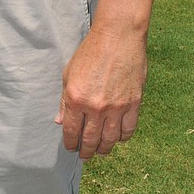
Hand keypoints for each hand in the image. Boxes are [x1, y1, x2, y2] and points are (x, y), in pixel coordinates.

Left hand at [56, 25, 146, 158]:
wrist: (118, 36)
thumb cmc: (91, 52)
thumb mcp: (69, 74)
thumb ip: (64, 101)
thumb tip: (59, 122)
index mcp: (75, 99)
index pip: (71, 131)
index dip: (70, 143)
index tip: (71, 148)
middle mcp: (95, 107)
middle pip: (90, 139)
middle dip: (86, 151)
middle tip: (85, 156)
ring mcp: (116, 107)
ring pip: (110, 139)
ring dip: (104, 149)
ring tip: (100, 151)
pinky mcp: (134, 103)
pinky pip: (129, 129)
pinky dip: (123, 138)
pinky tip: (118, 138)